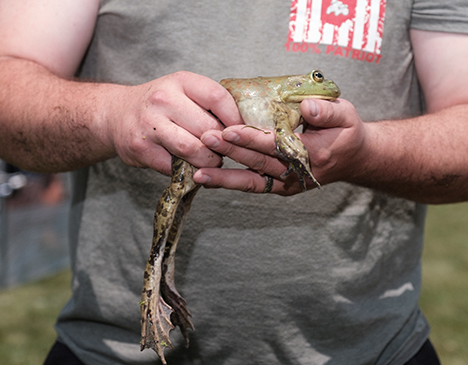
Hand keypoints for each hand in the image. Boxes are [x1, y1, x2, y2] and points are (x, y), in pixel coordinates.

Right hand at [103, 71, 242, 174]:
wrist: (115, 115)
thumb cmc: (160, 106)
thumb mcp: (183, 92)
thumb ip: (209, 104)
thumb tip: (245, 126)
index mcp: (180, 81)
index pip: (218, 97)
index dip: (235, 119)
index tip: (240, 132)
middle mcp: (164, 99)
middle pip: (208, 128)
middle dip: (221, 145)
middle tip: (224, 150)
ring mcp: (150, 124)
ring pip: (193, 149)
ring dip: (207, 160)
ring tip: (210, 159)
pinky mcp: (142, 148)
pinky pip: (175, 166)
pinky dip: (187, 170)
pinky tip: (190, 166)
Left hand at [193, 98, 367, 194]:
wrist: (353, 158)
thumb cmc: (346, 131)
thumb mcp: (346, 114)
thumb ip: (327, 110)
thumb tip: (306, 107)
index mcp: (313, 153)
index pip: (276, 145)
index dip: (252, 138)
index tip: (229, 130)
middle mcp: (298, 173)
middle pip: (259, 163)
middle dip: (231, 153)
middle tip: (205, 140)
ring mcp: (288, 183)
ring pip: (253, 181)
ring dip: (225, 177)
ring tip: (198, 173)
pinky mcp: (280, 187)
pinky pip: (254, 186)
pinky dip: (232, 184)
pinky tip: (210, 180)